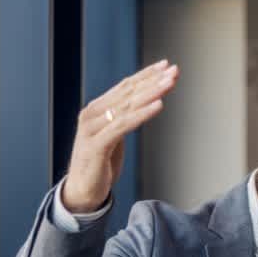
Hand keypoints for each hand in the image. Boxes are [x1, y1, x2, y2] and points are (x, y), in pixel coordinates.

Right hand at [64, 59, 179, 212]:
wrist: (83, 190)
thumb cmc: (101, 162)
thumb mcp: (115, 135)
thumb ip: (124, 118)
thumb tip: (144, 104)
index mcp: (98, 109)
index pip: (125, 86)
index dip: (146, 75)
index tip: (166, 65)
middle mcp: (93, 114)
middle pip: (129, 93)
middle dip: (154, 80)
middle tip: (174, 70)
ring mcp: (93, 128)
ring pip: (128, 106)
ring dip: (152, 92)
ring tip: (170, 83)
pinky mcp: (96, 145)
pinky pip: (123, 126)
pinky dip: (142, 114)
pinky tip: (158, 105)